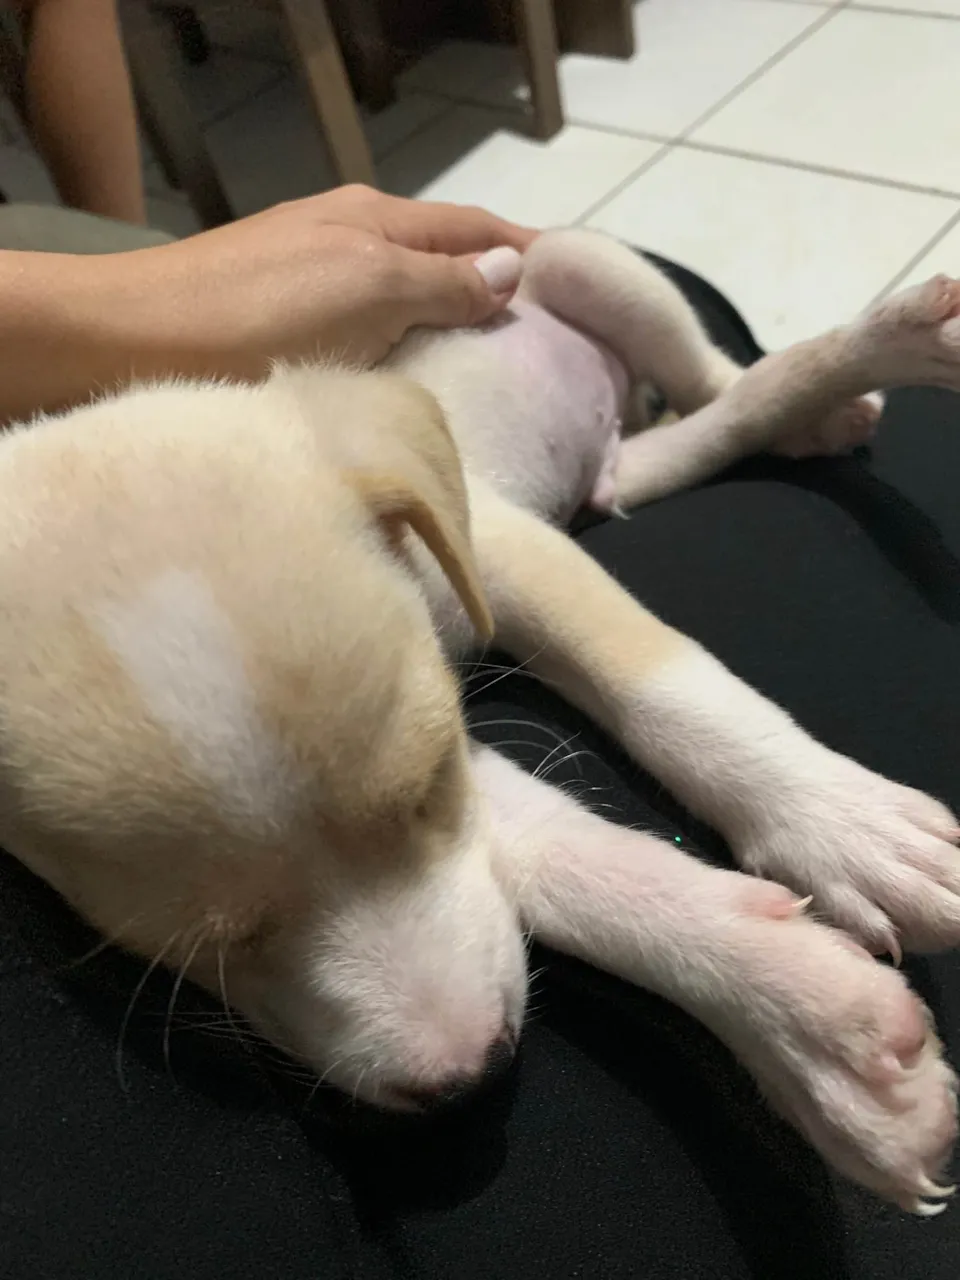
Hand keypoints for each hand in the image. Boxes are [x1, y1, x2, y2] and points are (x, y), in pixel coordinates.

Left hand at [125, 187, 535, 373]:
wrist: (132, 343)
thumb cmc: (259, 310)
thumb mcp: (367, 284)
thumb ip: (440, 279)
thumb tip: (510, 269)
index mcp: (376, 220)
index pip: (474, 226)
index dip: (527, 251)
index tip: (581, 291)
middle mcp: (349, 242)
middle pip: (442, 263)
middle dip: (495, 295)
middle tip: (548, 349)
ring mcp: (316, 287)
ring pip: (406, 304)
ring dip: (450, 331)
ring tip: (495, 379)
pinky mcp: (288, 332)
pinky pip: (370, 338)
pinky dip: (405, 357)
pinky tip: (414, 391)